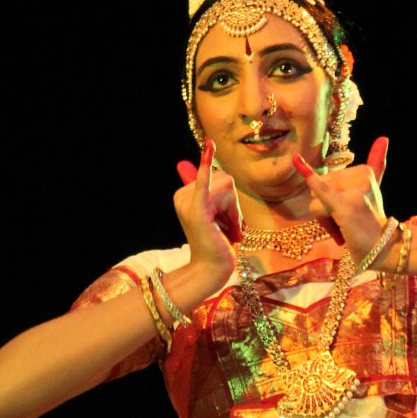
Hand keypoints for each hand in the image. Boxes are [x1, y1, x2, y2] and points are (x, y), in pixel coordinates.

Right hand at [174, 141, 239, 282]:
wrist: (211, 271)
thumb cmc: (218, 245)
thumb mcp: (219, 215)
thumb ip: (217, 194)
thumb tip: (210, 156)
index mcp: (185, 194)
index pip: (219, 179)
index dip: (229, 202)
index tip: (221, 223)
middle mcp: (182, 195)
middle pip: (225, 180)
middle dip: (233, 206)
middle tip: (226, 229)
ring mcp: (188, 202)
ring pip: (227, 189)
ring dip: (234, 213)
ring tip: (225, 231)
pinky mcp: (197, 210)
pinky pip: (205, 183)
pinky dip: (206, 166)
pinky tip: (209, 146)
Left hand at [293, 137, 390, 264]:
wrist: (382, 247)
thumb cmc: (371, 221)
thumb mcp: (373, 189)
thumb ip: (377, 162)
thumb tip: (384, 137)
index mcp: (365, 171)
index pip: (329, 179)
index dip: (332, 197)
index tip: (350, 209)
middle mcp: (362, 178)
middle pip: (321, 187)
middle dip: (326, 209)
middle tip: (344, 222)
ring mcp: (355, 192)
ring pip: (317, 200)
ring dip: (324, 219)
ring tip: (343, 227)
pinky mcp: (346, 206)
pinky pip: (322, 191)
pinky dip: (310, 180)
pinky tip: (297, 161)